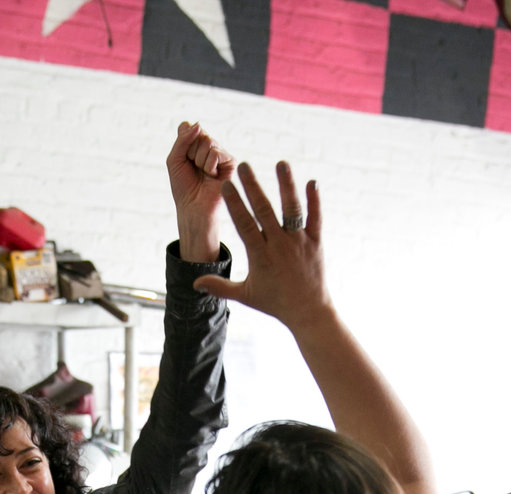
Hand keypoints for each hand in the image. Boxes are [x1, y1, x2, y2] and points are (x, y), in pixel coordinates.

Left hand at [168, 121, 233, 264]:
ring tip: (203, 174)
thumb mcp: (174, 159)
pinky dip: (209, 165)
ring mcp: (220, 154)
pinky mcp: (231, 162)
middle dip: (191, 153)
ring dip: (199, 160)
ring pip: (208, 142)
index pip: (188, 128)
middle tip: (194, 168)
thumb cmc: (183, 186)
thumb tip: (198, 124)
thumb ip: (182, 139)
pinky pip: (217, 153)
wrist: (193, 207)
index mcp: (195, 144)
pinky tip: (212, 176)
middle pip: (199, 133)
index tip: (183, 160)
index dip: (182, 144)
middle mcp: (209, 147)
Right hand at [192, 161, 328, 331]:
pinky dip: (315, 200)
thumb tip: (194, 283)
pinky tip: (312, 182)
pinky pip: (316, 218)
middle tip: (243, 164)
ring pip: (292, 209)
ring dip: (286, 185)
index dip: (235, 203)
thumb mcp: (245, 295)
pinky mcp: (316, 242)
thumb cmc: (275, 303)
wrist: (308, 313)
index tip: (226, 184)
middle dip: (253, 186)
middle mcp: (280, 245)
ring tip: (281, 163)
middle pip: (265, 210)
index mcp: (260, 255)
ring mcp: (300, 242)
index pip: (244, 224)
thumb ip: (220, 286)